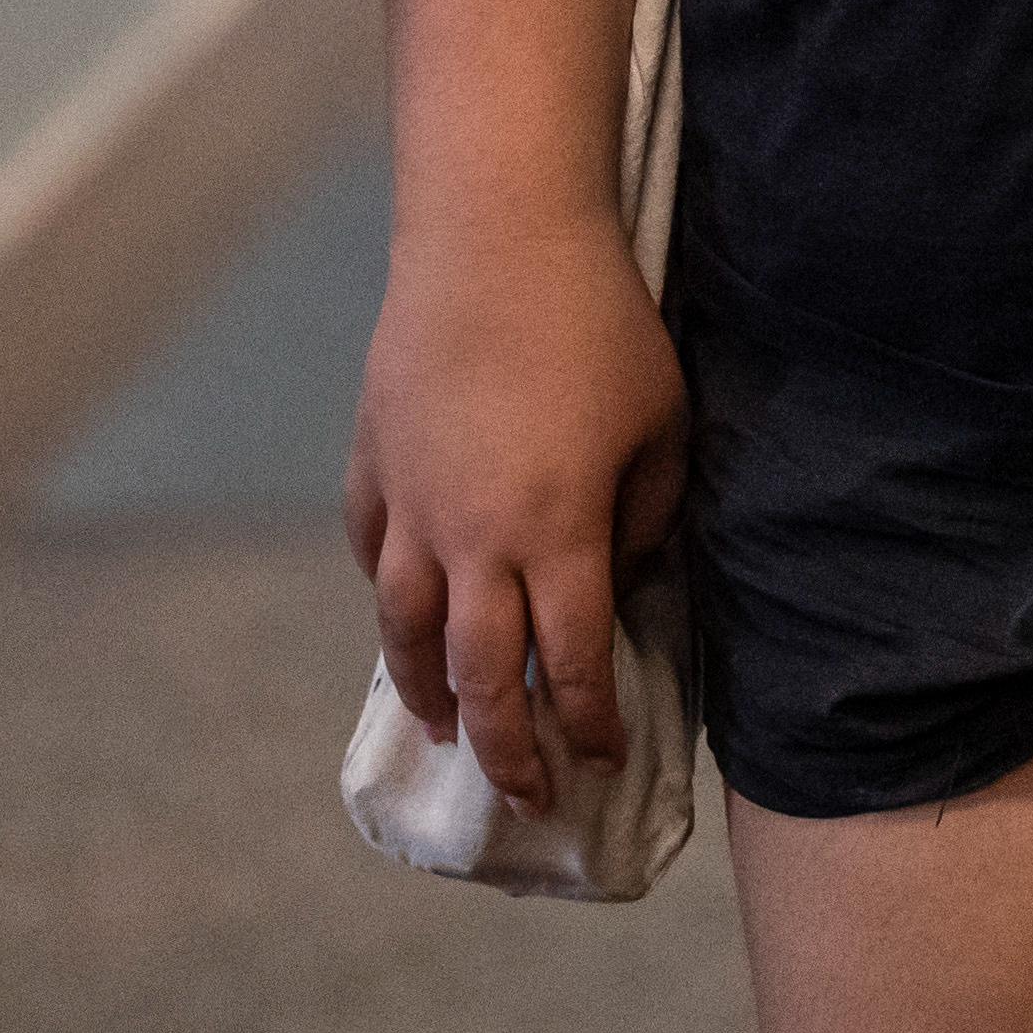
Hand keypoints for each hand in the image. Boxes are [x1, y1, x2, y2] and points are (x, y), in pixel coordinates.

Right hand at [344, 220, 684, 806]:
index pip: (574, 660)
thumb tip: (615, 578)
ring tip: (447, 730)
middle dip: (506, 746)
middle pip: (481, 673)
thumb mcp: (661, 422)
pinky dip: (388, 597)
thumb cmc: (600, 323)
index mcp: (557, 533)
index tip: (602, 759)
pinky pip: (371, 553)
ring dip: (427, 690)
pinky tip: (402, 618)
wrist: (497, 240)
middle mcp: (473, 538)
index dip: (589, 720)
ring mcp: (410, 504)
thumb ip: (645, 515)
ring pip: (406, 630)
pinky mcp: (372, 462)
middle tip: (525, 792)